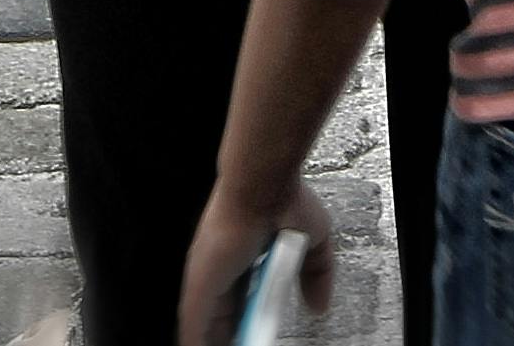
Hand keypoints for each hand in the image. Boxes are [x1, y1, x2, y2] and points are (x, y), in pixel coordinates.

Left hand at [176, 185, 332, 345]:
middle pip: (222, 316)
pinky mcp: (200, 285)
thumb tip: (319, 305)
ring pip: (206, 324)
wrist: (265, 184)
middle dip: (232, 335)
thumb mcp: (314, 243)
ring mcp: (208, 277)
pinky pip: (194, 325)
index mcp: (243, 260)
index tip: (255, 333)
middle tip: (246, 345)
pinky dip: (198, 341)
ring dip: (217, 340)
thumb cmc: (284, 200)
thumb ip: (316, 275)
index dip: (247, 321)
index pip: (240, 300)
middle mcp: (222, 270)